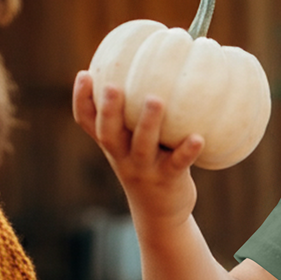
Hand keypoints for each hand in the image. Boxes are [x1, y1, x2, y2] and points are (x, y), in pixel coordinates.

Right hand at [72, 71, 203, 232]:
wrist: (160, 213)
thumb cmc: (151, 164)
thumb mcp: (136, 141)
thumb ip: (138, 114)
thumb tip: (160, 66)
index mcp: (113, 144)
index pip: (88, 122)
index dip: (82, 100)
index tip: (85, 75)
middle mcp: (122, 157)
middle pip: (109, 133)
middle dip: (109, 110)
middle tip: (113, 86)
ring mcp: (144, 169)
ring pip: (141, 146)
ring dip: (147, 123)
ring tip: (155, 100)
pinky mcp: (168, 179)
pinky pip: (177, 163)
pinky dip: (187, 150)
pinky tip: (198, 137)